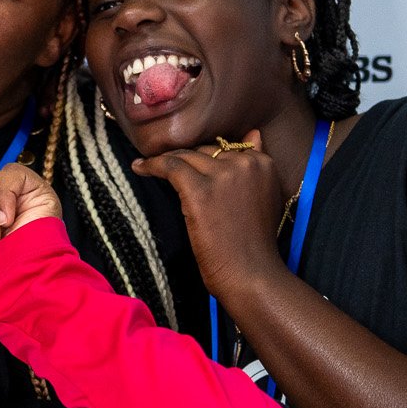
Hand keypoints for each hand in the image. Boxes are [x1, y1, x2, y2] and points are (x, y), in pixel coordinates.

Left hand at [130, 131, 289, 298]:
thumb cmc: (255, 245)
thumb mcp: (266, 196)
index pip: (225, 148)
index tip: (189, 163)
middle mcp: (245, 163)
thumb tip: (253, 133)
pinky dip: (152, 165)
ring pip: (186, 156)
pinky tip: (140, 168)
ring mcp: (223, 174)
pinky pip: (170, 166)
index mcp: (263, 163)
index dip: (205, 157)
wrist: (252, 274)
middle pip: (205, 150)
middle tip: (165, 167)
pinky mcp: (200, 189)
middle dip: (185, 159)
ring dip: (165, 160)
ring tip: (148, 165)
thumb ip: (257, 165)